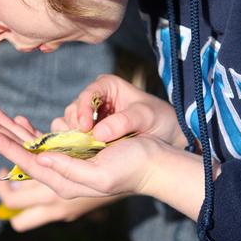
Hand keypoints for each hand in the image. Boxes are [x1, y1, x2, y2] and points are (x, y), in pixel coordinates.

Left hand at [0, 107, 209, 219]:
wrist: (154, 165)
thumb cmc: (133, 167)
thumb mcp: (102, 174)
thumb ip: (69, 170)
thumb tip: (41, 159)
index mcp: (63, 180)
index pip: (25, 161)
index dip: (4, 144)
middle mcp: (60, 173)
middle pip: (21, 152)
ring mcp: (66, 163)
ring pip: (30, 145)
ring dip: (10, 129)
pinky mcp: (75, 154)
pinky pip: (46, 142)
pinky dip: (31, 130)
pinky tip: (21, 121)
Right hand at [53, 74, 186, 147]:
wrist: (168, 135)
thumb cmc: (160, 119)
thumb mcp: (145, 117)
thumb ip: (123, 122)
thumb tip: (98, 134)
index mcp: (107, 85)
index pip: (87, 95)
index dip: (83, 110)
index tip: (86, 128)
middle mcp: (95, 98)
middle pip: (74, 110)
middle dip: (76, 126)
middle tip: (83, 142)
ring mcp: (91, 116)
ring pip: (71, 124)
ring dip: (75, 137)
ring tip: (85, 150)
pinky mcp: (91, 133)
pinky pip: (76, 137)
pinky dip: (78, 145)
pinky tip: (85, 154)